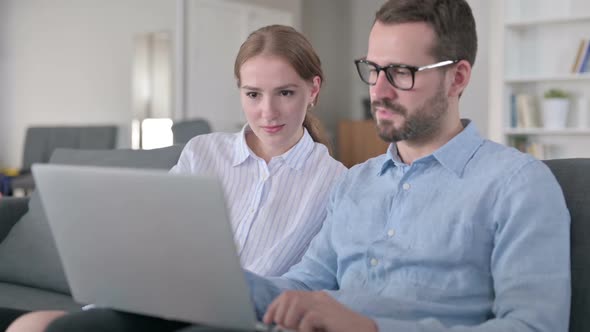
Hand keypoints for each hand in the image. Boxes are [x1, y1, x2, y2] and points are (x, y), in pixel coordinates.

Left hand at [263, 290, 377, 331]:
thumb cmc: (338, 330)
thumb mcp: (315, 324)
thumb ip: (300, 322)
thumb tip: (279, 324)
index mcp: (314, 298)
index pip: (288, 294)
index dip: (274, 306)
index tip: (267, 320)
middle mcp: (318, 297)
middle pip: (289, 296)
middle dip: (281, 314)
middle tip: (286, 328)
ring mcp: (324, 304)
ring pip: (296, 304)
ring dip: (291, 321)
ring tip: (299, 331)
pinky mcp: (329, 314)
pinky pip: (308, 319)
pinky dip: (304, 330)